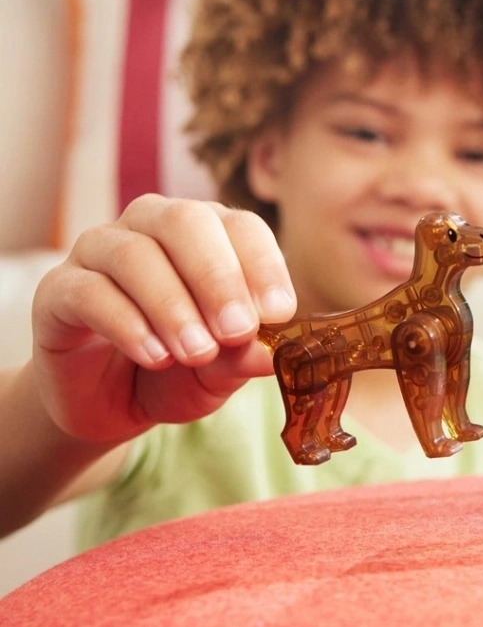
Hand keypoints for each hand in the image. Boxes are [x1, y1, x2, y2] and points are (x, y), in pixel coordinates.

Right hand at [31, 195, 295, 442]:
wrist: (109, 404)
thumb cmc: (178, 372)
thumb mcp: (222, 371)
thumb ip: (246, 356)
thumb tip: (278, 355)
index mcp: (207, 233)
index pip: (241, 226)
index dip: (263, 265)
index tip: (279, 313)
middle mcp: (152, 227)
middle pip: (185, 222)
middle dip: (217, 277)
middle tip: (238, 330)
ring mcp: (100, 252)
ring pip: (135, 254)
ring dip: (173, 305)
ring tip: (198, 353)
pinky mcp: (58, 289)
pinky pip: (89, 290)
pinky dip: (127, 324)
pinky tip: (154, 356)